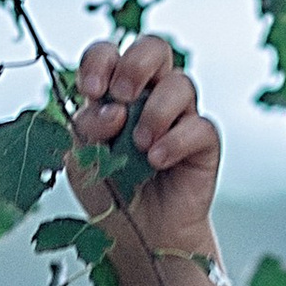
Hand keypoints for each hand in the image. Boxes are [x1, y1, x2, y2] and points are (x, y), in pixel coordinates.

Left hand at [70, 33, 219, 283]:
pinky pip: (200, 126)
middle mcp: (149, 96)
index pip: (109, 53)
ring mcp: (179, 116)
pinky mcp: (203, 142)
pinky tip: (157, 161)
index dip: (100, 60)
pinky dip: (176, 141)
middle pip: (154, 48)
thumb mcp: (82, 159)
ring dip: (155, 111)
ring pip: (181, 83)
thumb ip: (86, 127)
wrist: (138, 238)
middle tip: (121, 96)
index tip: (90, 90)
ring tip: (140, 145)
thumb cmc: (108, 193)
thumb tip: (114, 107)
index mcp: (114, 93)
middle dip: (136, 65)